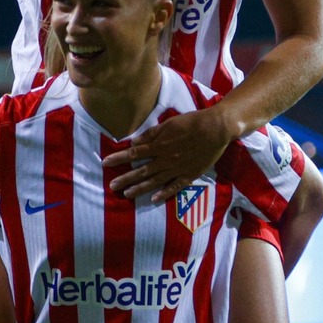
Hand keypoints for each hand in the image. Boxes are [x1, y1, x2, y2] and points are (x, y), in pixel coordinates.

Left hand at [102, 107, 231, 202]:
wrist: (216, 129)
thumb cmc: (192, 122)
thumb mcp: (169, 123)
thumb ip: (151, 134)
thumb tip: (133, 142)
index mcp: (160, 145)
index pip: (134, 153)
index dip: (119, 158)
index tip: (105, 163)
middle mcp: (166, 159)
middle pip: (141, 171)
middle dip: (125, 178)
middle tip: (112, 186)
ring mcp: (177, 168)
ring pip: (155, 181)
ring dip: (140, 188)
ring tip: (127, 194)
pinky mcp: (189, 174)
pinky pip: (175, 187)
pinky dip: (164, 193)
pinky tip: (154, 199)